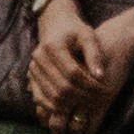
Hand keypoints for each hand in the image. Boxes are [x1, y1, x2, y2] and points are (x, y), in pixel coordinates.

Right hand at [25, 0, 108, 127]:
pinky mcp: (30, 76)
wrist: (55, 24)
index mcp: (54, 46)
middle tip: (97, 101)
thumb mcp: (88, 36)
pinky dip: (55, 107)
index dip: (89, 85)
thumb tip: (100, 77)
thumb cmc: (75, 30)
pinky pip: (40, 98)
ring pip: (51, 96)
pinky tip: (69, 108)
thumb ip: (94, 55)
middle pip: (62, 87)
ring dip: (70, 105)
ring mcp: (33, 68)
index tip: (103, 90)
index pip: (73, 73)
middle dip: (81, 97)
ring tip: (86, 105)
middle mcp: (39, 57)